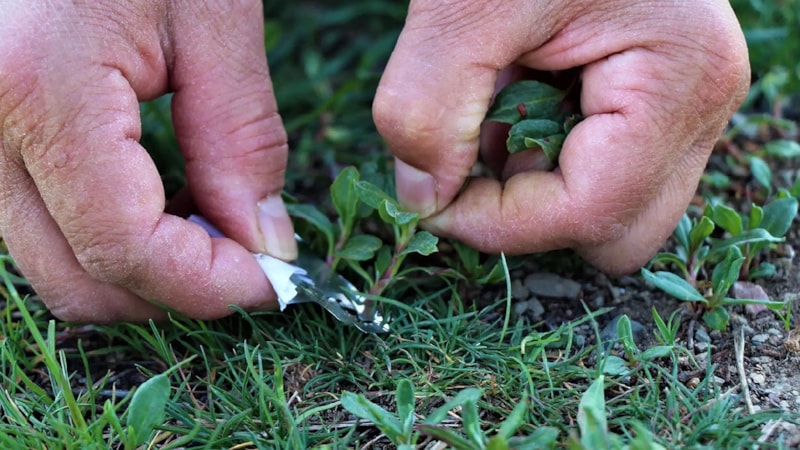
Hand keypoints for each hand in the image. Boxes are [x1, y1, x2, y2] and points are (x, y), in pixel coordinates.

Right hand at [0, 1, 295, 321]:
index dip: (206, 286)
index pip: (123, 247)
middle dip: (175, 289)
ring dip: (144, 268)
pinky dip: (111, 237)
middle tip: (248, 261)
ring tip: (212, 224)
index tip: (272, 282)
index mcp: (39, 88)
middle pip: (77, 277)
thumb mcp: (216, 21)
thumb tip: (264, 245)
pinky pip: (42, 225)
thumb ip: (242, 144)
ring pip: (53, 262)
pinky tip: (166, 199)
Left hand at [374, 0, 749, 273]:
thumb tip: (423, 199)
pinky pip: (601, 173)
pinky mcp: (656, 105)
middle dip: (528, 212)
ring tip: (499, 105)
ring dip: (534, 185)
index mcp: (677, 79)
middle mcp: (703, 105)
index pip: (587, 214)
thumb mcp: (460, 7)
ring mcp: (686, 108)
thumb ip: (427, 112)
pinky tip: (519, 98)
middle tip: (472, 152)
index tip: (429, 198)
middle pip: (614, 234)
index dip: (495, 224)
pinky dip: (545, 159)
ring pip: (609, 212)